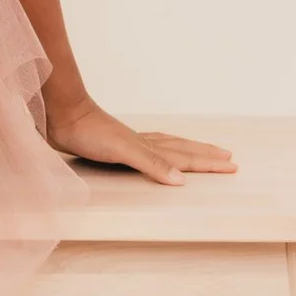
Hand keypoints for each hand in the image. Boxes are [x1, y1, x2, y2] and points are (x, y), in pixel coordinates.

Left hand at [43, 95, 237, 185]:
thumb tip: (182, 180)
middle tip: (228, 157)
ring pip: (167, 146)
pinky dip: (160, 151)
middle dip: (205, 155)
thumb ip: (151, 165)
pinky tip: (155, 152)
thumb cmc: (89, 132)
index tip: (232, 165)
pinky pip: (149, 148)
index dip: (208, 163)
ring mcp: (129, 142)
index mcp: (148, 147)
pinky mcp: (114, 145)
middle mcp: (143, 143)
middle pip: (181, 149)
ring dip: (186, 150)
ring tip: (201, 150)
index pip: (185, 157)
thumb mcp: (123, 151)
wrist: (63, 114)